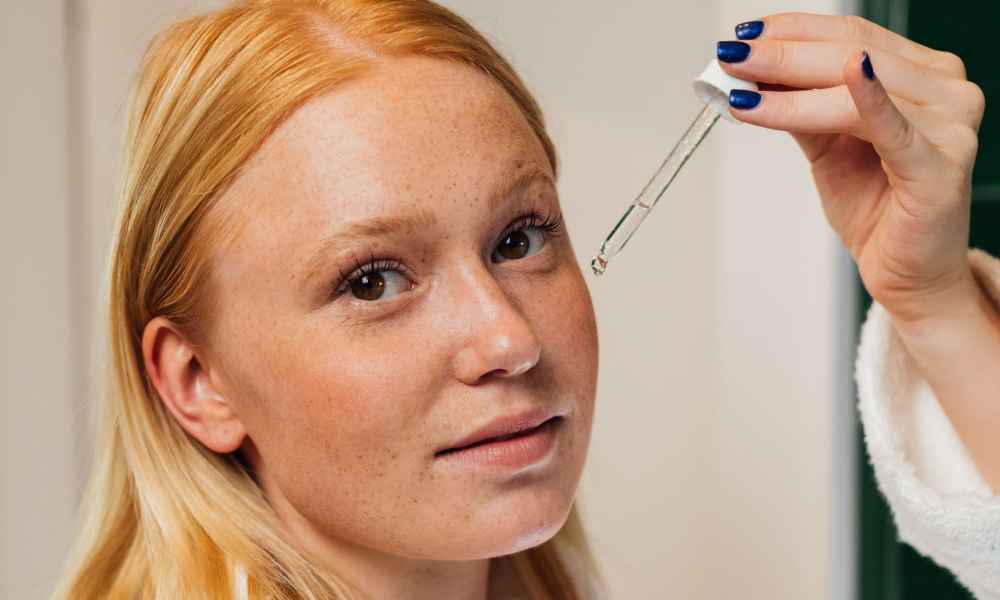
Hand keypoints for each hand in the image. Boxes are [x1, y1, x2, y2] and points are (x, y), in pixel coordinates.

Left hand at [717, 13, 985, 324]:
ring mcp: (950, 124)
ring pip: (854, 91)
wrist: (907, 272)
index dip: (794, 30)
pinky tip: (848, 75)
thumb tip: (752, 76)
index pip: (852, 34)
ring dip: (789, 89)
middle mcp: (945, 89)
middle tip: (733, 57)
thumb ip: (799, 108)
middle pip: (850, 53)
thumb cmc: (877, 208)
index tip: (745, 35)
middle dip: (781, 56)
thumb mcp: (827, 147)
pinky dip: (866, 99)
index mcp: (922, 74)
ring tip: (742, 89)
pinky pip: (894, 127)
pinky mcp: (940, 165)